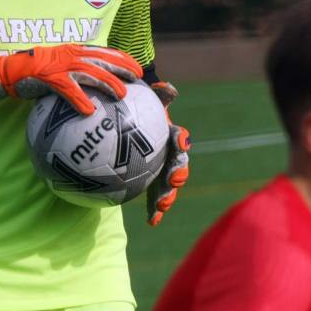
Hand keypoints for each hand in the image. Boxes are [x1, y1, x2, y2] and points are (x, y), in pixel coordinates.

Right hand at [0, 44, 141, 115]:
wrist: (13, 71)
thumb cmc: (38, 72)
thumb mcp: (61, 66)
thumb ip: (78, 71)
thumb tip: (96, 84)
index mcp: (76, 51)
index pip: (104, 51)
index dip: (122, 58)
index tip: (137, 68)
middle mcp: (71, 54)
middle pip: (103, 60)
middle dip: (122, 68)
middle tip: (137, 79)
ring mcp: (61, 65)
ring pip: (90, 73)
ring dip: (107, 83)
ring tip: (121, 95)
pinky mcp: (50, 77)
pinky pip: (69, 90)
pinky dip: (80, 100)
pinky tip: (89, 111)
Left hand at [146, 81, 190, 226]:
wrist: (130, 126)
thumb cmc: (137, 110)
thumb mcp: (146, 100)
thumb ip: (157, 94)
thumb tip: (169, 88)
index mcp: (169, 136)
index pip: (178, 137)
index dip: (181, 140)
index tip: (179, 143)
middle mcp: (170, 154)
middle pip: (179, 165)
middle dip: (179, 174)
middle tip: (174, 180)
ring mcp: (163, 171)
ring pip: (170, 186)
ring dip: (169, 196)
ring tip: (163, 206)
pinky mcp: (154, 184)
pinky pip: (155, 197)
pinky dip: (156, 209)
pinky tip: (152, 222)